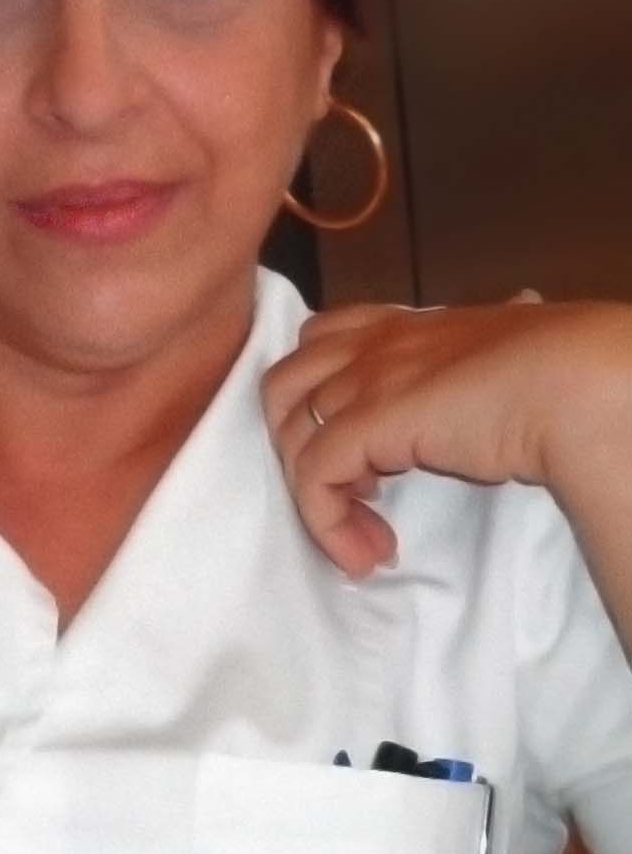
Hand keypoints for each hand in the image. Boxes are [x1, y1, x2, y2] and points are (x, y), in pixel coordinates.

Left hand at [263, 293, 631, 579]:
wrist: (570, 381)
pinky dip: (325, 521)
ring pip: (288, 432)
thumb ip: (491, 331)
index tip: (368, 453)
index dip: (322, 393)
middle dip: (296, 443)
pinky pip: (313, 474)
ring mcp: (362, 379)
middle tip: (354, 492)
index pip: (320, 340)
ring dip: (312, 494)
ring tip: (364, 537)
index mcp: (399, 326)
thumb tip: (522, 303)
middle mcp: (369, 346)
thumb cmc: (551, 366)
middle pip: (283, 385)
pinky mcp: (365, 422)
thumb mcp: (505, 339)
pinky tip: (366, 550)